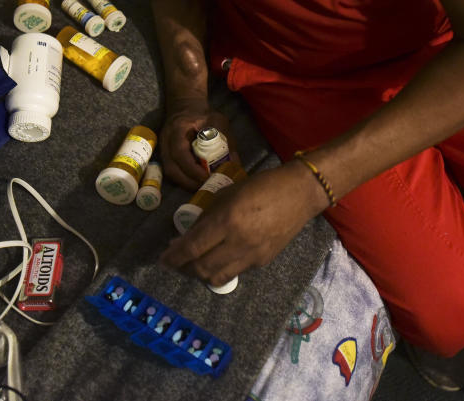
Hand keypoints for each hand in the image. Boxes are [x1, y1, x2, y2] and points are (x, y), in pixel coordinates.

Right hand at [159, 97, 235, 188]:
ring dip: (187, 183)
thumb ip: (225, 140)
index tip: (207, 177)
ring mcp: (163, 149)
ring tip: (204, 187)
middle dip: (189, 181)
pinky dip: (185, 180)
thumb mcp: (217, 121)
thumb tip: (234, 163)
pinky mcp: (166, 156)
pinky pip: (173, 172)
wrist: (186, 106)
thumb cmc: (203, 114)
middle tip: (207, 186)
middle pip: (172, 168)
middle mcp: (166, 141)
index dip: (192, 169)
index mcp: (177, 129)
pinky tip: (197, 182)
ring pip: (170, 173)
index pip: (180, 153)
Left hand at [159, 160, 327, 286]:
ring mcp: (252, 255)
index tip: (163, 259)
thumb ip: (208, 216)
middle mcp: (238, 242)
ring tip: (191, 265)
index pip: (192, 247)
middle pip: (201, 267)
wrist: (300, 193)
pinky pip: (234, 272)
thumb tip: (189, 235)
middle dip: (182, 268)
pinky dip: (219, 270)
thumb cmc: (261, 186)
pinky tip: (214, 260)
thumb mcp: (228, 194)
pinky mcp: (263, 262)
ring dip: (199, 274)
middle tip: (174, 262)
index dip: (174, 256)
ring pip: (216, 277)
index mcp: (227, 220)